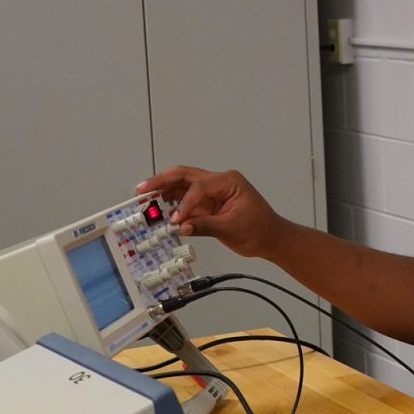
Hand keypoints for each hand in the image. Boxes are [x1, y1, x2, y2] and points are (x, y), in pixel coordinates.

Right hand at [135, 166, 287, 258]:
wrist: (271, 238)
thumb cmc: (260, 229)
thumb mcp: (232, 228)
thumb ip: (205, 226)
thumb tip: (183, 226)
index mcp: (228, 181)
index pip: (199, 187)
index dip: (184, 203)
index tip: (176, 219)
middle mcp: (219, 182)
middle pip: (185, 175)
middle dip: (162, 181)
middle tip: (142, 189)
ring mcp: (213, 192)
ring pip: (183, 185)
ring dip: (164, 191)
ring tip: (145, 198)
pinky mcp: (208, 203)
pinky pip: (187, 199)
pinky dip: (173, 203)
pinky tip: (160, 209)